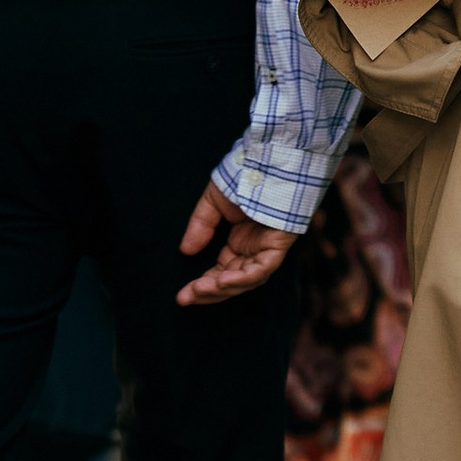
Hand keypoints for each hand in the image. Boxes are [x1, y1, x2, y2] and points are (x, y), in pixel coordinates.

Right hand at [177, 185, 296, 305]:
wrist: (269, 161)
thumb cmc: (244, 177)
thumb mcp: (214, 202)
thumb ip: (201, 226)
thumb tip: (185, 251)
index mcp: (240, 243)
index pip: (220, 272)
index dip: (202, 285)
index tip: (182, 295)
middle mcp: (254, 250)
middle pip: (232, 281)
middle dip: (208, 292)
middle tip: (184, 299)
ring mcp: (267, 249)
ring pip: (247, 280)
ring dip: (223, 288)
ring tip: (200, 290)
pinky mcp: (279, 244)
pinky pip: (262, 268)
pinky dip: (244, 277)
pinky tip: (223, 281)